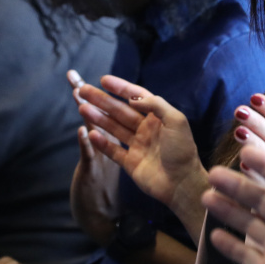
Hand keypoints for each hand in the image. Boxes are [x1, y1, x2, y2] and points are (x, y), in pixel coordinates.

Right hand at [71, 72, 206, 228]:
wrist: (182, 183)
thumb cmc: (182, 150)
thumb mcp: (176, 121)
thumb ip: (156, 105)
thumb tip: (133, 98)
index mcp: (157, 117)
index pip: (136, 97)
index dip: (120, 88)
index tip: (103, 80)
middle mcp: (145, 129)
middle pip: (119, 111)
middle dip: (101, 100)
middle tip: (83, 91)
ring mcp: (137, 145)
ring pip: (113, 128)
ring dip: (98, 118)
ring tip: (82, 108)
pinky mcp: (130, 162)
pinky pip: (112, 150)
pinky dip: (101, 143)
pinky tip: (90, 134)